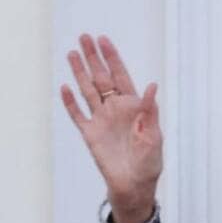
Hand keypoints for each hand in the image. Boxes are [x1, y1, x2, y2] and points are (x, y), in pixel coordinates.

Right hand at [60, 34, 162, 222]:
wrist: (135, 185)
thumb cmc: (150, 162)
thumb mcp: (154, 135)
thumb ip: (151, 110)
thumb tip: (152, 86)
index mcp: (134, 107)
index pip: (121, 76)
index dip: (112, 58)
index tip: (104, 40)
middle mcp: (115, 109)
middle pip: (101, 78)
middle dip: (93, 57)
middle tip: (84, 37)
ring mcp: (101, 120)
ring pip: (87, 90)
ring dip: (80, 72)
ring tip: (72, 53)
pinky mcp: (90, 134)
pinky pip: (77, 114)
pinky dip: (70, 102)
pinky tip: (65, 87)